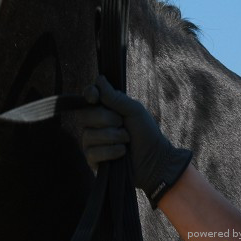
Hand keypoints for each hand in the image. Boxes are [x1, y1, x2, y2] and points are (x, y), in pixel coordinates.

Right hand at [78, 75, 191, 207]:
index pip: (88, 97)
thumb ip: (115, 97)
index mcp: (105, 109)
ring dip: (113, 137)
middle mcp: (95, 125)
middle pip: (85, 115)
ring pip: (89, 135)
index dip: (89, 94)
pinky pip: (92, 152)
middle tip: (122, 123)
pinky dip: (111, 152)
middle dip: (107, 119)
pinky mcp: (93, 161)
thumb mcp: (134, 111)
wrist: (155, 160)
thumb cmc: (146, 133)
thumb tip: (99, 79)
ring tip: (126, 141)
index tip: (95, 97)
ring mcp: (92, 143)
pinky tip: (122, 153)